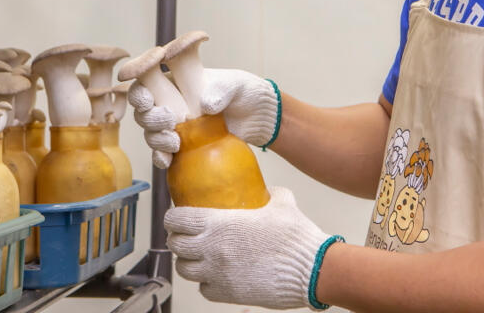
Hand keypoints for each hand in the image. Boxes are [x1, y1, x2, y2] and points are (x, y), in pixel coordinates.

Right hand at [129, 68, 279, 168]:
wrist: (259, 117)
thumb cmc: (244, 91)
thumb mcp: (235, 84)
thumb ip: (221, 89)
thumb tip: (205, 105)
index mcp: (175, 79)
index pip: (145, 79)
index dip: (138, 90)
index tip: (148, 99)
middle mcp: (169, 101)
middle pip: (142, 109)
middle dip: (149, 116)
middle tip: (169, 120)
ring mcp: (174, 124)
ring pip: (149, 132)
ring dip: (155, 138)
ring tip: (175, 142)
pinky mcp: (182, 145)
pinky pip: (162, 153)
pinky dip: (160, 157)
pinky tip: (167, 160)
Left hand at [164, 186, 333, 309]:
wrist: (311, 268)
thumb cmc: (295, 236)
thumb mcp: (281, 202)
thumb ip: (268, 193)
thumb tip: (267, 189)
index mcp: (220, 222)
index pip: (178, 219)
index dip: (173, 217)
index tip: (176, 216)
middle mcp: (213, 248)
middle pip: (175, 245)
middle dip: (176, 239)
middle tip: (185, 235)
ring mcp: (218, 273)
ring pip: (184, 270)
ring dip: (188, 261)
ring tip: (198, 256)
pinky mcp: (228, 294)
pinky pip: (204, 289)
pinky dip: (205, 282)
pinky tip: (215, 274)